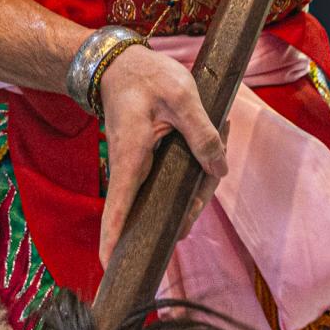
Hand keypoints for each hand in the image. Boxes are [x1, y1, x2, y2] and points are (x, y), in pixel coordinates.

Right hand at [95, 46, 228, 268]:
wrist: (123, 63)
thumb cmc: (146, 77)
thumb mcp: (180, 96)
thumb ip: (202, 132)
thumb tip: (220, 166)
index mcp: (131, 158)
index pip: (117, 208)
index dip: (113, 239)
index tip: (109, 265)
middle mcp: (131, 169)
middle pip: (155, 209)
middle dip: (189, 208)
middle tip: (214, 174)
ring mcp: (139, 167)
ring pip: (169, 194)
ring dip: (197, 183)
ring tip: (220, 144)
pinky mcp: (147, 160)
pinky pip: (171, 179)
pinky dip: (193, 170)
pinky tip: (214, 147)